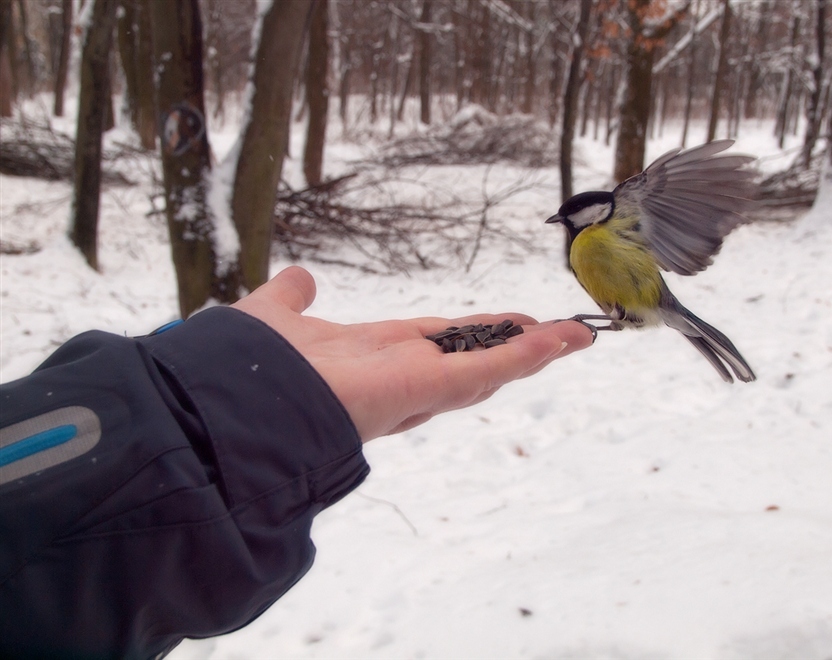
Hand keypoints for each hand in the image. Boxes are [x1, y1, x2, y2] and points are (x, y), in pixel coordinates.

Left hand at [232, 267, 592, 441]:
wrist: (232, 411)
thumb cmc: (245, 369)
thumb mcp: (272, 318)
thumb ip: (289, 301)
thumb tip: (301, 278)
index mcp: (366, 356)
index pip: (426, 346)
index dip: (462, 336)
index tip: (493, 327)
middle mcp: (395, 374)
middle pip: (466, 359)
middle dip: (508, 347)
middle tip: (550, 333)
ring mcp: (412, 385)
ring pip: (484, 368)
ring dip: (530, 351)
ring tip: (572, 335)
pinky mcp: (424, 390)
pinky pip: (484, 372)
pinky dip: (525, 356)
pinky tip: (562, 339)